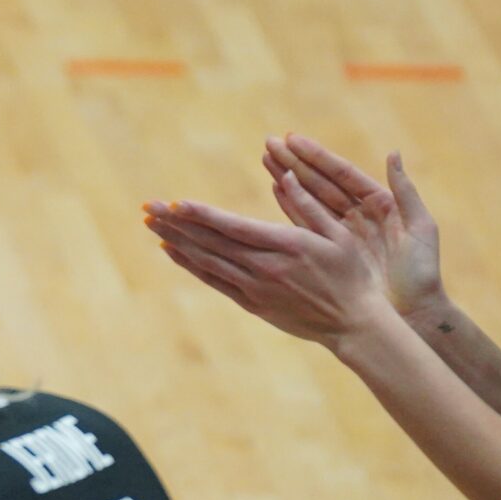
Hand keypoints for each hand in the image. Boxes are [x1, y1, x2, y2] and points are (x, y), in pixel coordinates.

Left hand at [142, 170, 393, 348]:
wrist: (353, 324)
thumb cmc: (352, 275)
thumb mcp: (338, 235)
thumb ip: (307, 205)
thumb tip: (285, 175)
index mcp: (286, 246)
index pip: (233, 227)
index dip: (202, 214)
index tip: (175, 202)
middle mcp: (264, 268)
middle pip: (211, 242)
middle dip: (176, 222)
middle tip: (147, 206)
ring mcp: (255, 288)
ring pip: (206, 261)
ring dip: (176, 241)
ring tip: (150, 223)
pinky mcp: (251, 304)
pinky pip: (213, 281)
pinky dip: (190, 265)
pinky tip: (171, 251)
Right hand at [265, 137, 444, 324]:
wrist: (412, 314)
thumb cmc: (421, 274)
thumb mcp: (421, 230)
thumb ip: (406, 192)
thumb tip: (393, 154)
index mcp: (379, 204)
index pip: (342, 174)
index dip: (318, 157)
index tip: (293, 139)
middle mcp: (357, 214)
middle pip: (320, 182)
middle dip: (295, 162)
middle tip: (269, 143)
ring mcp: (341, 233)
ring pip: (309, 199)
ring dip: (287, 178)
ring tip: (265, 159)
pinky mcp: (330, 251)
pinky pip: (306, 224)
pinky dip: (290, 205)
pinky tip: (275, 188)